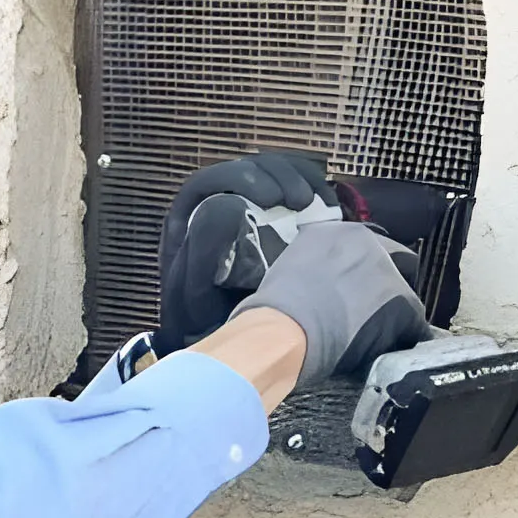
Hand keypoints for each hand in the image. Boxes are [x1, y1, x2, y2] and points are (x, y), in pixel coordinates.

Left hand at [157, 150, 337, 353]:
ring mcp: (251, 209)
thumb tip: (227, 204)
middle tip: (300, 201)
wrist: (230, 349)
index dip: (244, 178)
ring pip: (275, 172)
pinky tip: (327, 208)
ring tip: (315, 204)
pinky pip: (297, 189)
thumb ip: (202, 253)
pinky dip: (316, 191)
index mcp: (189, 219)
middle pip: (249, 168)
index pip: (213, 180)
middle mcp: (218, 205)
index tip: (273, 198)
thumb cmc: (207, 325)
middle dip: (279, 175)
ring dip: (300, 179)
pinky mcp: (279, 218)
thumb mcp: (195, 296)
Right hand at [237, 222, 430, 383]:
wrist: (283, 329)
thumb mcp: (290, 268)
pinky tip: (387, 352)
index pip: (362, 249)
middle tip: (362, 315)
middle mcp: (370, 244)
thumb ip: (311, 267)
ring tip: (369, 339)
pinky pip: (414, 326)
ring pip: (402, 296)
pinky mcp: (403, 306)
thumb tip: (312, 285)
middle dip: (380, 289)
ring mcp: (389, 274)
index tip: (349, 292)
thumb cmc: (273, 308)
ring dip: (389, 315)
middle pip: (391, 265)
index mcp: (338, 232)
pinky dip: (403, 339)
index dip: (358, 274)